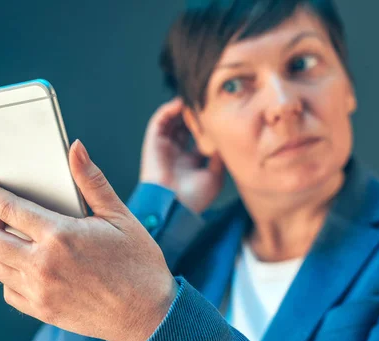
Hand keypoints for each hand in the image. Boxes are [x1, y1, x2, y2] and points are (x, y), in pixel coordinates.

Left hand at [0, 140, 177, 340]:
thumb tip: (75, 148)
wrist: (149, 313)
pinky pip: (8, 292)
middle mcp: (42, 264)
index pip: (9, 208)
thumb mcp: (119, 216)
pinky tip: (24, 267)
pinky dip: (9, 276)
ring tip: (13, 239)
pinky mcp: (43, 311)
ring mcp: (40, 291)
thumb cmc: (138, 262)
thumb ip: (92, 181)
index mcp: (60, 235)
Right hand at [139, 97, 224, 213]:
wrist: (172, 205)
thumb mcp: (215, 176)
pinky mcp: (153, 143)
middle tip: (207, 101)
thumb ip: (219, 156)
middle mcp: (177, 153)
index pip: (198, 137)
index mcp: (190, 162)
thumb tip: (226, 137)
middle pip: (185, 126)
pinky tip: (180, 103)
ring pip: (172, 121)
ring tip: (194, 98)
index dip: (207, 124)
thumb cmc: (194, 197)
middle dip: (195, 114)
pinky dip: (168, 110)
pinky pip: (159, 121)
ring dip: (182, 109)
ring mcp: (164, 147)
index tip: (218, 113)